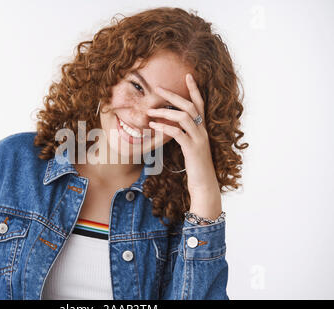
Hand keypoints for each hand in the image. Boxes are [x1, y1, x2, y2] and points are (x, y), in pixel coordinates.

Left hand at [146, 73, 220, 218]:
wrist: (205, 186)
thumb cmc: (196, 168)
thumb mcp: (189, 149)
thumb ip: (182, 136)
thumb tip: (168, 128)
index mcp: (202, 129)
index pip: (200, 104)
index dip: (194, 89)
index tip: (188, 75)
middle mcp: (202, 131)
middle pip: (191, 106)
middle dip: (174, 95)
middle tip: (159, 88)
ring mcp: (199, 140)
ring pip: (185, 117)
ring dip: (166, 112)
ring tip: (150, 112)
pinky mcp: (193, 149)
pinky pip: (178, 134)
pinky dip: (165, 128)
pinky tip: (153, 126)